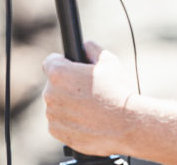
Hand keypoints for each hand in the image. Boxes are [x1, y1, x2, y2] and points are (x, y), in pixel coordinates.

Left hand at [42, 41, 132, 155]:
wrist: (126, 124)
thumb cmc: (117, 91)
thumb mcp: (108, 61)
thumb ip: (92, 48)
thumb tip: (85, 46)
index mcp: (59, 73)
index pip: (50, 62)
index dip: (62, 62)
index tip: (71, 67)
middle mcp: (51, 94)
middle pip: (54, 84)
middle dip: (67, 85)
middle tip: (87, 90)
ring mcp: (52, 114)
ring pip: (56, 104)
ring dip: (67, 103)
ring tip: (89, 106)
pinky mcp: (56, 131)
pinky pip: (58, 122)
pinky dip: (68, 121)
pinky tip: (86, 119)